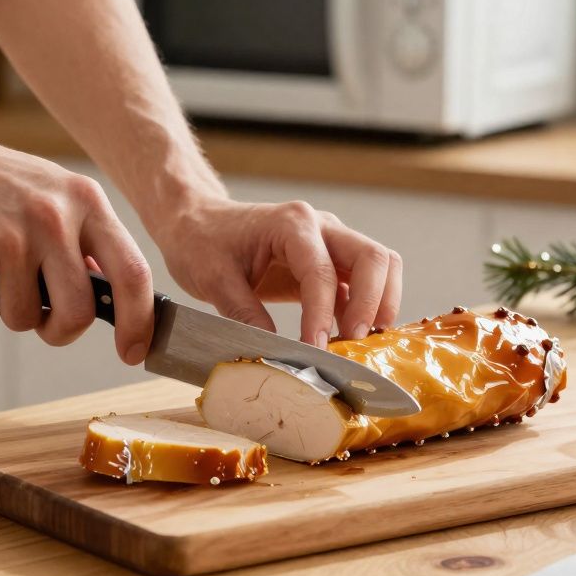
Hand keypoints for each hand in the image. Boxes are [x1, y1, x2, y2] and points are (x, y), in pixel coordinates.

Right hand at [0, 126, 154, 364]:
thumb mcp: (52, 192)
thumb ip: (86, 239)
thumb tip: (114, 296)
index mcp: (84, 201)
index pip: (132, 273)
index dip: (139, 322)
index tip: (134, 350)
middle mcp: (53, 219)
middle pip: (78, 313)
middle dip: (60, 330)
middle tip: (44, 319)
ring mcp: (10, 239)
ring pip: (25, 318)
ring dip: (8, 307)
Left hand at [152, 198, 402, 346]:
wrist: (196, 222)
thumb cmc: (202, 242)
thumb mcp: (214, 279)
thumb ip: (244, 314)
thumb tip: (275, 352)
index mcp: (291, 224)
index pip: (322, 272)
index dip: (322, 315)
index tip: (316, 349)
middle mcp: (319, 226)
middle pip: (373, 258)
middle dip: (372, 303)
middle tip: (356, 342)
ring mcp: (328, 242)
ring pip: (379, 266)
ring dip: (379, 304)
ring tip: (361, 342)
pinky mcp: (327, 262)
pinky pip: (360, 283)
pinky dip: (364, 310)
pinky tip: (348, 339)